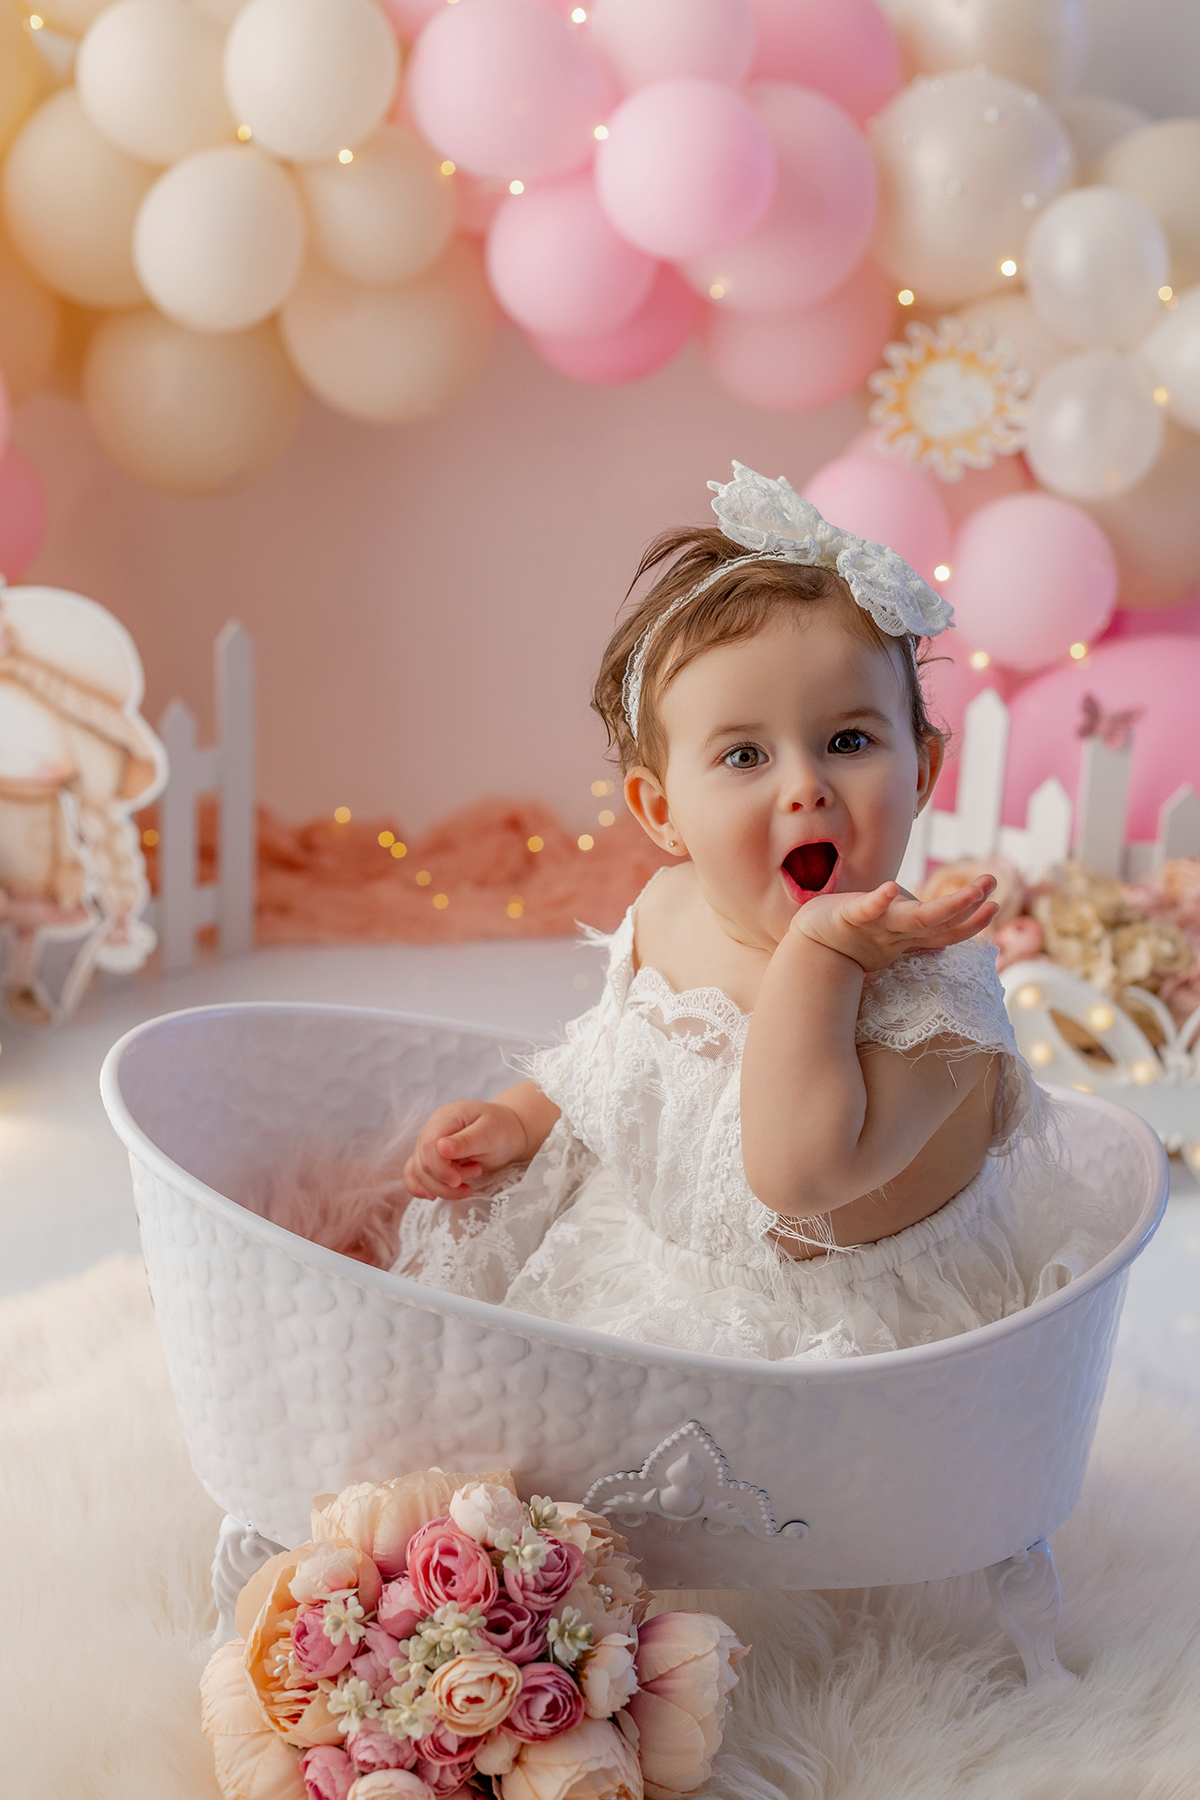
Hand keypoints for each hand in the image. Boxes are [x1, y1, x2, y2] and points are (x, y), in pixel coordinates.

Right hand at [404, 1100, 530, 1199]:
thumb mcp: (490, 1133)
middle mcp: (431, 1130)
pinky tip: (432, 1197)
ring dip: (443, 1186)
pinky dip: (421, 1188)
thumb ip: (466, 1141)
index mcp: (444, 1118)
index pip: (428, 1146)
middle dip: (447, 1180)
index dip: (439, 1168)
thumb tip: (440, 1148)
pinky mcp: (430, 1159)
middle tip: (477, 1171)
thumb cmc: (501, 1129)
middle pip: (423, 1163)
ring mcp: (428, 1144)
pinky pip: (414, 1175)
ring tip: (472, 1176)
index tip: (458, 1181)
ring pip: (420, 1173)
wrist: (507, 1132)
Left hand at [790, 875, 998, 973]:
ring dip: (945, 906)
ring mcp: (876, 924)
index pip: (948, 931)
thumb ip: (918, 928)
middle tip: (991, 886)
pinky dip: (880, 901)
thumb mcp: (890, 934)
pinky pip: (868, 908)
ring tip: (971, 889)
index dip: (972, 923)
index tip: (995, 905)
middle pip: (938, 923)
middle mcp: (897, 932)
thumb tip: (946, 928)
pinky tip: (891, 889)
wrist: (811, 947)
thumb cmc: (852, 937)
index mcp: (908, 935)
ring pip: (916, 918)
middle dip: (967, 907)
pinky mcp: (850, 915)